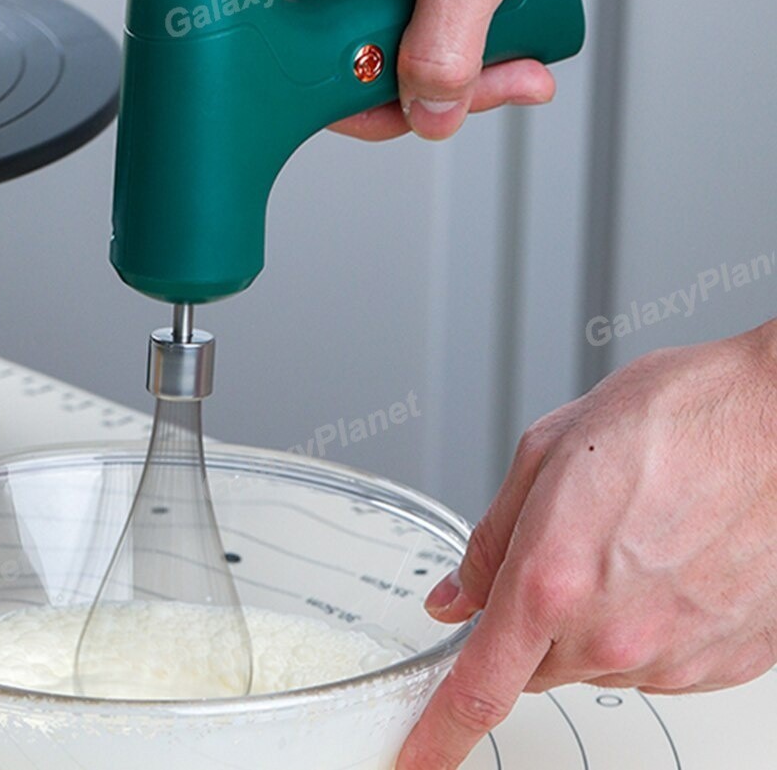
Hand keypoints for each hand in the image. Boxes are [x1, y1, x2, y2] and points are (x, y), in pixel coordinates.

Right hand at [246, 0, 607, 140]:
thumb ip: (447, 51)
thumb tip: (427, 114)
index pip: (253, 45)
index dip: (310, 96)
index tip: (374, 101)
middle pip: (313, 58)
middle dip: (396, 89)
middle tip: (466, 85)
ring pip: (349, 43)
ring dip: (423, 69)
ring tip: (494, 53)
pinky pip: (367, 16)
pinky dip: (422, 38)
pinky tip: (475, 32)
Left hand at [399, 322, 776, 768]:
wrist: (776, 420)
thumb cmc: (673, 420)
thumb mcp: (546, 454)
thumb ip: (490, 540)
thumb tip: (457, 598)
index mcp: (551, 580)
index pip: (478, 689)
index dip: (437, 735)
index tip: (415, 760)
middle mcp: (612, 634)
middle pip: (537, 665)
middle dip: (532, 620)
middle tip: (565, 545)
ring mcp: (674, 657)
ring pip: (598, 662)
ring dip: (597, 616)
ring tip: (632, 535)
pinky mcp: (725, 664)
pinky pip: (658, 661)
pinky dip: (650, 622)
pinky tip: (670, 559)